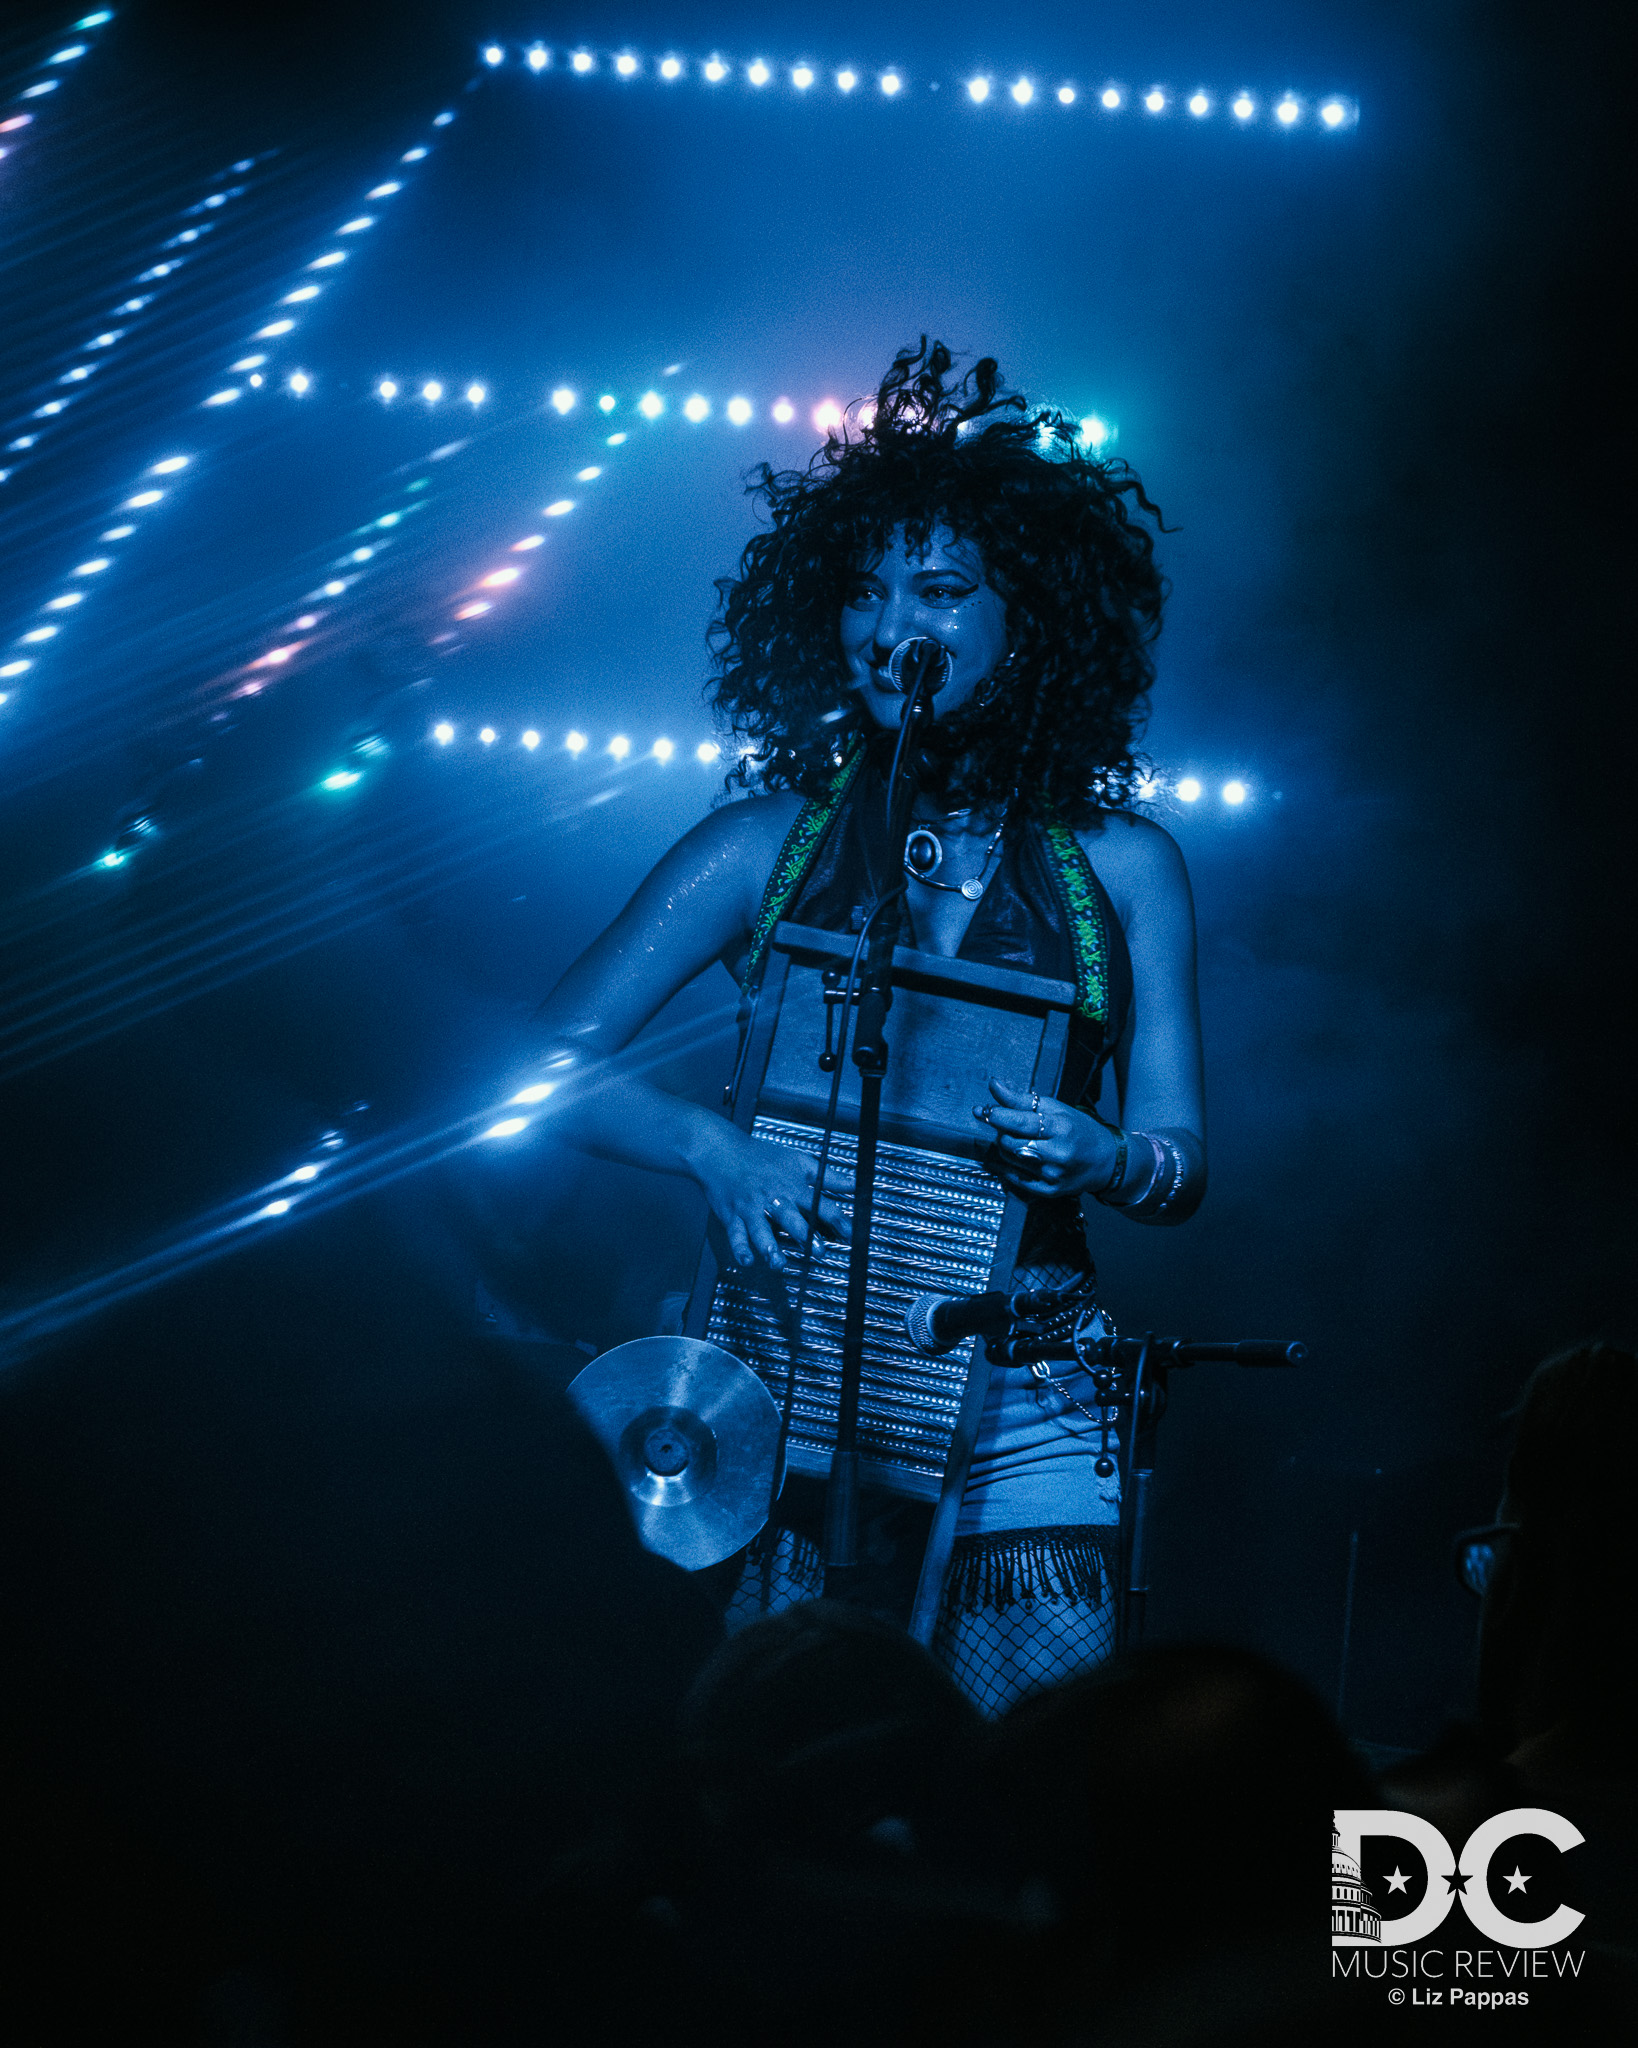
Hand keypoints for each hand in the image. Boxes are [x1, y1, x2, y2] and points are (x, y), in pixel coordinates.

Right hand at [694, 1128, 852, 1270]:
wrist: (721, 1151)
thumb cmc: (761, 1157)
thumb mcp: (798, 1161)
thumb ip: (828, 1177)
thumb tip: (856, 1184)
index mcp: (791, 1186)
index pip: (818, 1203)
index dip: (836, 1217)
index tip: (849, 1232)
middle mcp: (772, 1198)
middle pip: (790, 1217)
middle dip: (804, 1234)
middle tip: (818, 1251)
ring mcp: (751, 1208)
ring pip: (760, 1230)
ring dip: (770, 1246)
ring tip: (778, 1262)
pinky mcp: (732, 1216)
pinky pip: (735, 1235)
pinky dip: (740, 1249)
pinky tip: (747, 1261)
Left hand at [973, 1077, 1118, 1198]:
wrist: (1106, 1161)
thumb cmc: (1080, 1130)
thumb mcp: (1056, 1109)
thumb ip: (1022, 1099)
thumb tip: (994, 1085)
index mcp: (1061, 1128)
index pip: (1019, 1122)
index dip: (996, 1116)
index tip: (983, 1111)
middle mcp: (1057, 1154)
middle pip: (1008, 1142)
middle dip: (1001, 1132)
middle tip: (1007, 1126)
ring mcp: (1052, 1175)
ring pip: (1009, 1159)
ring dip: (1005, 1147)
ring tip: (1018, 1140)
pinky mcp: (1048, 1191)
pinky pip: (1014, 1178)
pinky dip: (1006, 1166)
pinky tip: (1009, 1158)